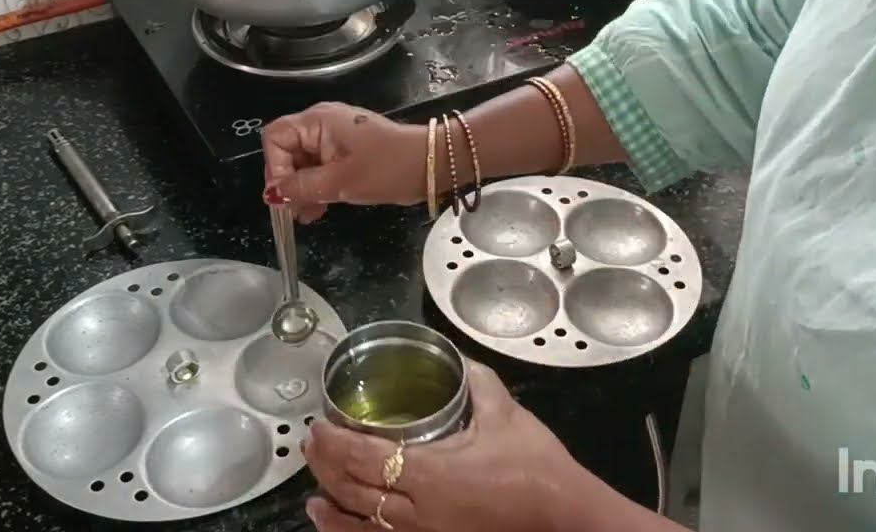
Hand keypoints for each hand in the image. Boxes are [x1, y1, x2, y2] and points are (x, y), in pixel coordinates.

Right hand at [261, 102, 425, 222]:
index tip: (285, 195)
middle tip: (294, 211)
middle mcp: (322, 124)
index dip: (275, 167)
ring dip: (302, 189)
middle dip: (288, 182)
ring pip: (304, 163)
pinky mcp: (347, 152)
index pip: (275, 137)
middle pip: (287, 150)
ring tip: (307, 216)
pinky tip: (318, 210)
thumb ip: (302, 187)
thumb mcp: (341, 182)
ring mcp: (335, 138)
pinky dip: (317, 187)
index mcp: (318, 121)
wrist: (430, 165)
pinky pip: (321, 168)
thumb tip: (272, 195)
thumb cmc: (387, 168)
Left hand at [303, 361, 590, 531]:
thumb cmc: (535, 468)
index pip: (364, 457)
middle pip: (352, 493)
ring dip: (332, 511)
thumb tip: (459, 360)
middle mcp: (417, 512)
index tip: (317, 427)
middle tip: (311, 448)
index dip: (334, 443)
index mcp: (430, 474)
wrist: (564, 518)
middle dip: (325, 469)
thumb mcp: (506, 415)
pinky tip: (346, 529)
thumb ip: (477, 383)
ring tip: (313, 499)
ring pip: (362, 527)